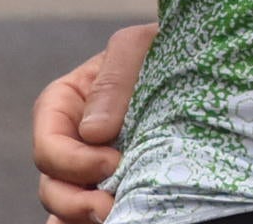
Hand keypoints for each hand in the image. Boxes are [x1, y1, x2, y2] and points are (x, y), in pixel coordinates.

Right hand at [33, 20, 154, 223]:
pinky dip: (87, 222)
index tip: (111, 163)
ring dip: (81, 216)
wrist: (204, 65)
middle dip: (74, 201)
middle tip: (111, 207)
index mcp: (66, 104)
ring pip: (66, 206)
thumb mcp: (137, 47)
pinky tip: (114, 222)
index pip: (47, 143)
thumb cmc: (164, 47)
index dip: (71, 161)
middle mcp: (72, 140)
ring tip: (114, 218)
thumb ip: (113, 80)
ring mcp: (92, 166)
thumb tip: (92, 132)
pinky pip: (88, 213)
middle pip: (52, 183)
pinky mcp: (115, 184)